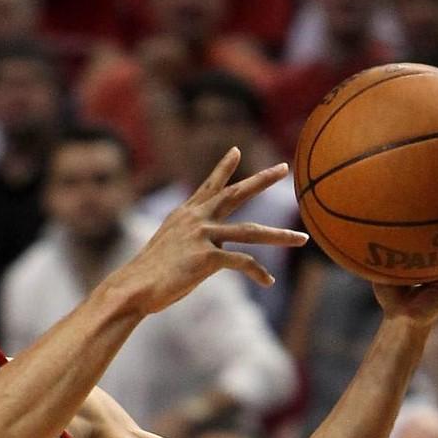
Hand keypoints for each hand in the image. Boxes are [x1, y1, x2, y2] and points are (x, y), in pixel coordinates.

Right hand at [109, 147, 307, 315]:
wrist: (134, 287)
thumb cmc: (149, 274)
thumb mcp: (169, 248)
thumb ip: (190, 241)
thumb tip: (209, 250)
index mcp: (185, 214)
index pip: (209, 185)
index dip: (223, 168)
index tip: (236, 150)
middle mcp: (196, 219)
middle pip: (236, 194)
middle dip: (262, 180)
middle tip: (284, 167)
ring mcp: (202, 236)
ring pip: (251, 232)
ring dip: (280, 237)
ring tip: (302, 239)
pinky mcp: (207, 257)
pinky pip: (243, 262)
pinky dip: (258, 273)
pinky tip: (268, 281)